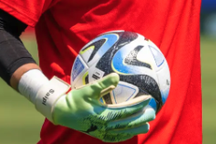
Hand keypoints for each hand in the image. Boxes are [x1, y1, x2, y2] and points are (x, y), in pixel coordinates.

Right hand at [37, 74, 154, 142]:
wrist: (62, 113)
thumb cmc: (75, 99)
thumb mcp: (88, 89)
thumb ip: (103, 83)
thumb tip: (117, 76)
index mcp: (103, 115)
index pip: (125, 111)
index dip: (138, 105)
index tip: (148, 99)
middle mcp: (103, 126)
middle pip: (127, 124)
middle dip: (141, 119)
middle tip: (153, 113)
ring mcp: (101, 132)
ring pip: (122, 132)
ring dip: (135, 129)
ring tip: (147, 126)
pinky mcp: (98, 135)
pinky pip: (114, 138)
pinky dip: (124, 136)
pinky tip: (131, 133)